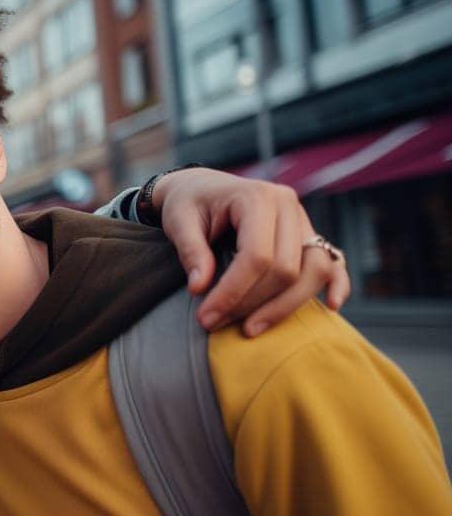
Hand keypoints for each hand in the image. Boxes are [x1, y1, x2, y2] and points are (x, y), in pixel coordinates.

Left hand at [152, 167, 350, 335]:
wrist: (201, 187)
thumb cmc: (188, 203)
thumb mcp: (178, 221)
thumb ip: (190, 252)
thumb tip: (200, 288)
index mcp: (258, 197)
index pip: (257, 256)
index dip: (233, 293)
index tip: (206, 318)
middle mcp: (288, 206)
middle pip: (286, 268)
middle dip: (251, 304)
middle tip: (215, 324)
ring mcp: (303, 220)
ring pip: (314, 271)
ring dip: (284, 306)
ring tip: (250, 329)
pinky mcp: (309, 235)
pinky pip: (332, 262)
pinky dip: (337, 285)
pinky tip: (331, 307)